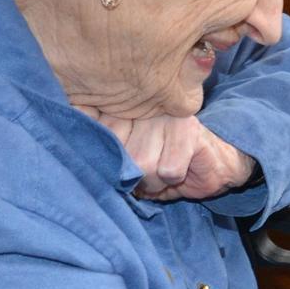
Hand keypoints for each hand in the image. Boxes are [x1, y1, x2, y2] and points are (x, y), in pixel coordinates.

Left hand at [81, 110, 256, 200]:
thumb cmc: (165, 161)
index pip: (96, 132)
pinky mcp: (187, 129)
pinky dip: (172, 180)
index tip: (119, 164)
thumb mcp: (129, 159)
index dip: (107, 158)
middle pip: (119, 155)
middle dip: (132, 174)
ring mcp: (163, 116)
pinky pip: (168, 170)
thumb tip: (74, 158)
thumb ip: (104, 154)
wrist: (215, 161)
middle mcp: (140, 107)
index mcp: (120, 109)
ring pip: (143, 165)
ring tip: (162, 173)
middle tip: (145, 172)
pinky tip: (180, 171)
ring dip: (154, 180)